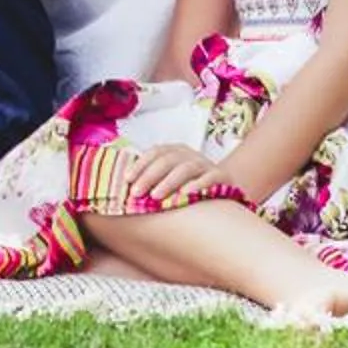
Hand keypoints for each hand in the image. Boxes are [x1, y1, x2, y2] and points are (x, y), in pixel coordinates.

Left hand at [119, 142, 234, 209]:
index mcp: (176, 152)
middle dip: (149, 176)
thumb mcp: (171, 177)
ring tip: (155, 196)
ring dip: (168, 182)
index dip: (140, 164)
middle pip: (167, 160)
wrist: (224, 190)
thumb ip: (151, 178)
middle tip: (135, 193)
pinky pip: (210, 178)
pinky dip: (198, 185)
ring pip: (186, 168)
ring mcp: (207, 165)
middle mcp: (191, 155)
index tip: (126, 179)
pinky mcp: (222, 178)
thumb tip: (123, 185)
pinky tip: (186, 195)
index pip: (155, 152)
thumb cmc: (188, 186)